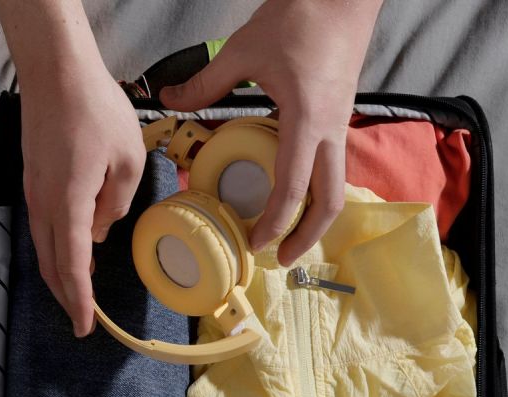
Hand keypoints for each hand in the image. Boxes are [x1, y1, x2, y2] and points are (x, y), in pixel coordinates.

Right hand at [0, 0, 145, 336]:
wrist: (55, 73)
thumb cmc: (95, 109)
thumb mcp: (127, 159)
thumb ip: (117, 203)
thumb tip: (100, 231)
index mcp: (68, 205)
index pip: (71, 267)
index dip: (79, 301)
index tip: (87, 327)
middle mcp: (43, 206)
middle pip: (51, 266)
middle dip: (67, 297)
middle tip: (82, 323)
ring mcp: (34, 194)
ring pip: (43, 249)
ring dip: (60, 275)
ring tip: (79, 295)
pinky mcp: (33, 182)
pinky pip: (43, 228)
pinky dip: (56, 250)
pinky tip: (73, 252)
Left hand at [160, 0, 384, 264]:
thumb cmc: (300, 18)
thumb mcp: (244, 51)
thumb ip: (204, 83)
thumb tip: (169, 101)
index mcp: (306, 120)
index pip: (293, 188)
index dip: (274, 223)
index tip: (256, 245)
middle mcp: (330, 130)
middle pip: (329, 202)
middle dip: (306, 237)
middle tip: (280, 260)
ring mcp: (339, 125)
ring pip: (336, 187)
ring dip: (315, 219)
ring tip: (288, 239)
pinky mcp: (339, 118)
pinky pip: (331, 166)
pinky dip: (315, 191)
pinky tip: (291, 197)